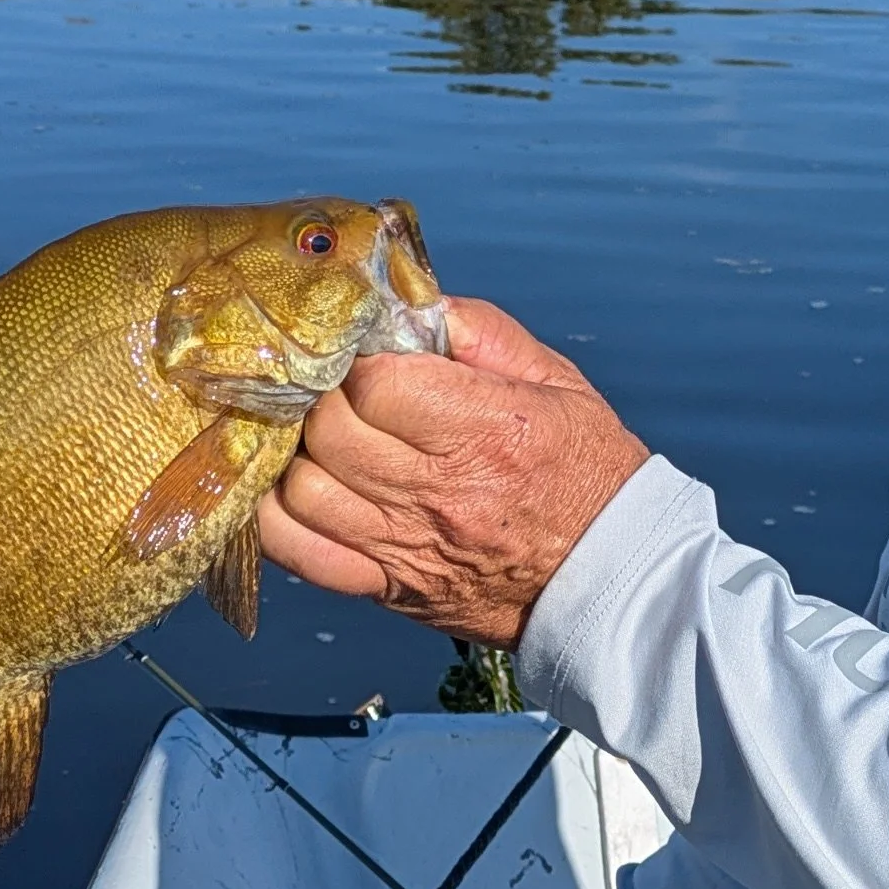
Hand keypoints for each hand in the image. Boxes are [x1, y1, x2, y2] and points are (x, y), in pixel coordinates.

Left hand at [258, 296, 648, 645]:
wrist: (610, 578)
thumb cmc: (586, 471)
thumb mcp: (556, 381)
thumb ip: (480, 332)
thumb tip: (408, 301)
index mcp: (485, 431)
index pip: (376, 382)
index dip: (360, 358)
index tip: (369, 353)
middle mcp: (438, 492)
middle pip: (328, 430)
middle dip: (324, 399)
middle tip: (340, 390)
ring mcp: (405, 546)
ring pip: (300, 487)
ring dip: (298, 453)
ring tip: (320, 437)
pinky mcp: (385, 587)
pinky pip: (297, 551)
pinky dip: (278, 516)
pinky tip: (297, 487)